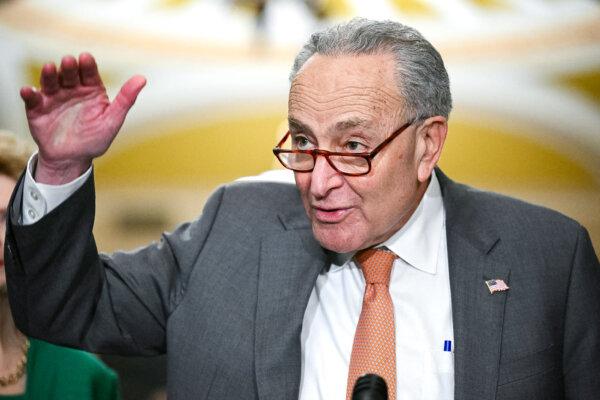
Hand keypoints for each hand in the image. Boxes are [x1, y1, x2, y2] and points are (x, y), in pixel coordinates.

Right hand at [20, 53, 145, 183]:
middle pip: (70, 74)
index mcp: (91, 90)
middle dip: (69, 67)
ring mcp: (54, 98)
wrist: (73, 159)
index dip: (88, 65)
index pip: (90, 73)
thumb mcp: (113, 120)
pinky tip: (29, 90)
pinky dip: (30, 94)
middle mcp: (72, 90)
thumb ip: (126, 99)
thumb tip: (142, 78)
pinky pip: (33, 99)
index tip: (86, 58)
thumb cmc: (95, 139)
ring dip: (49, 74)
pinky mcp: (38, 109)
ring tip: (50, 68)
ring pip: (50, 81)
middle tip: (69, 61)